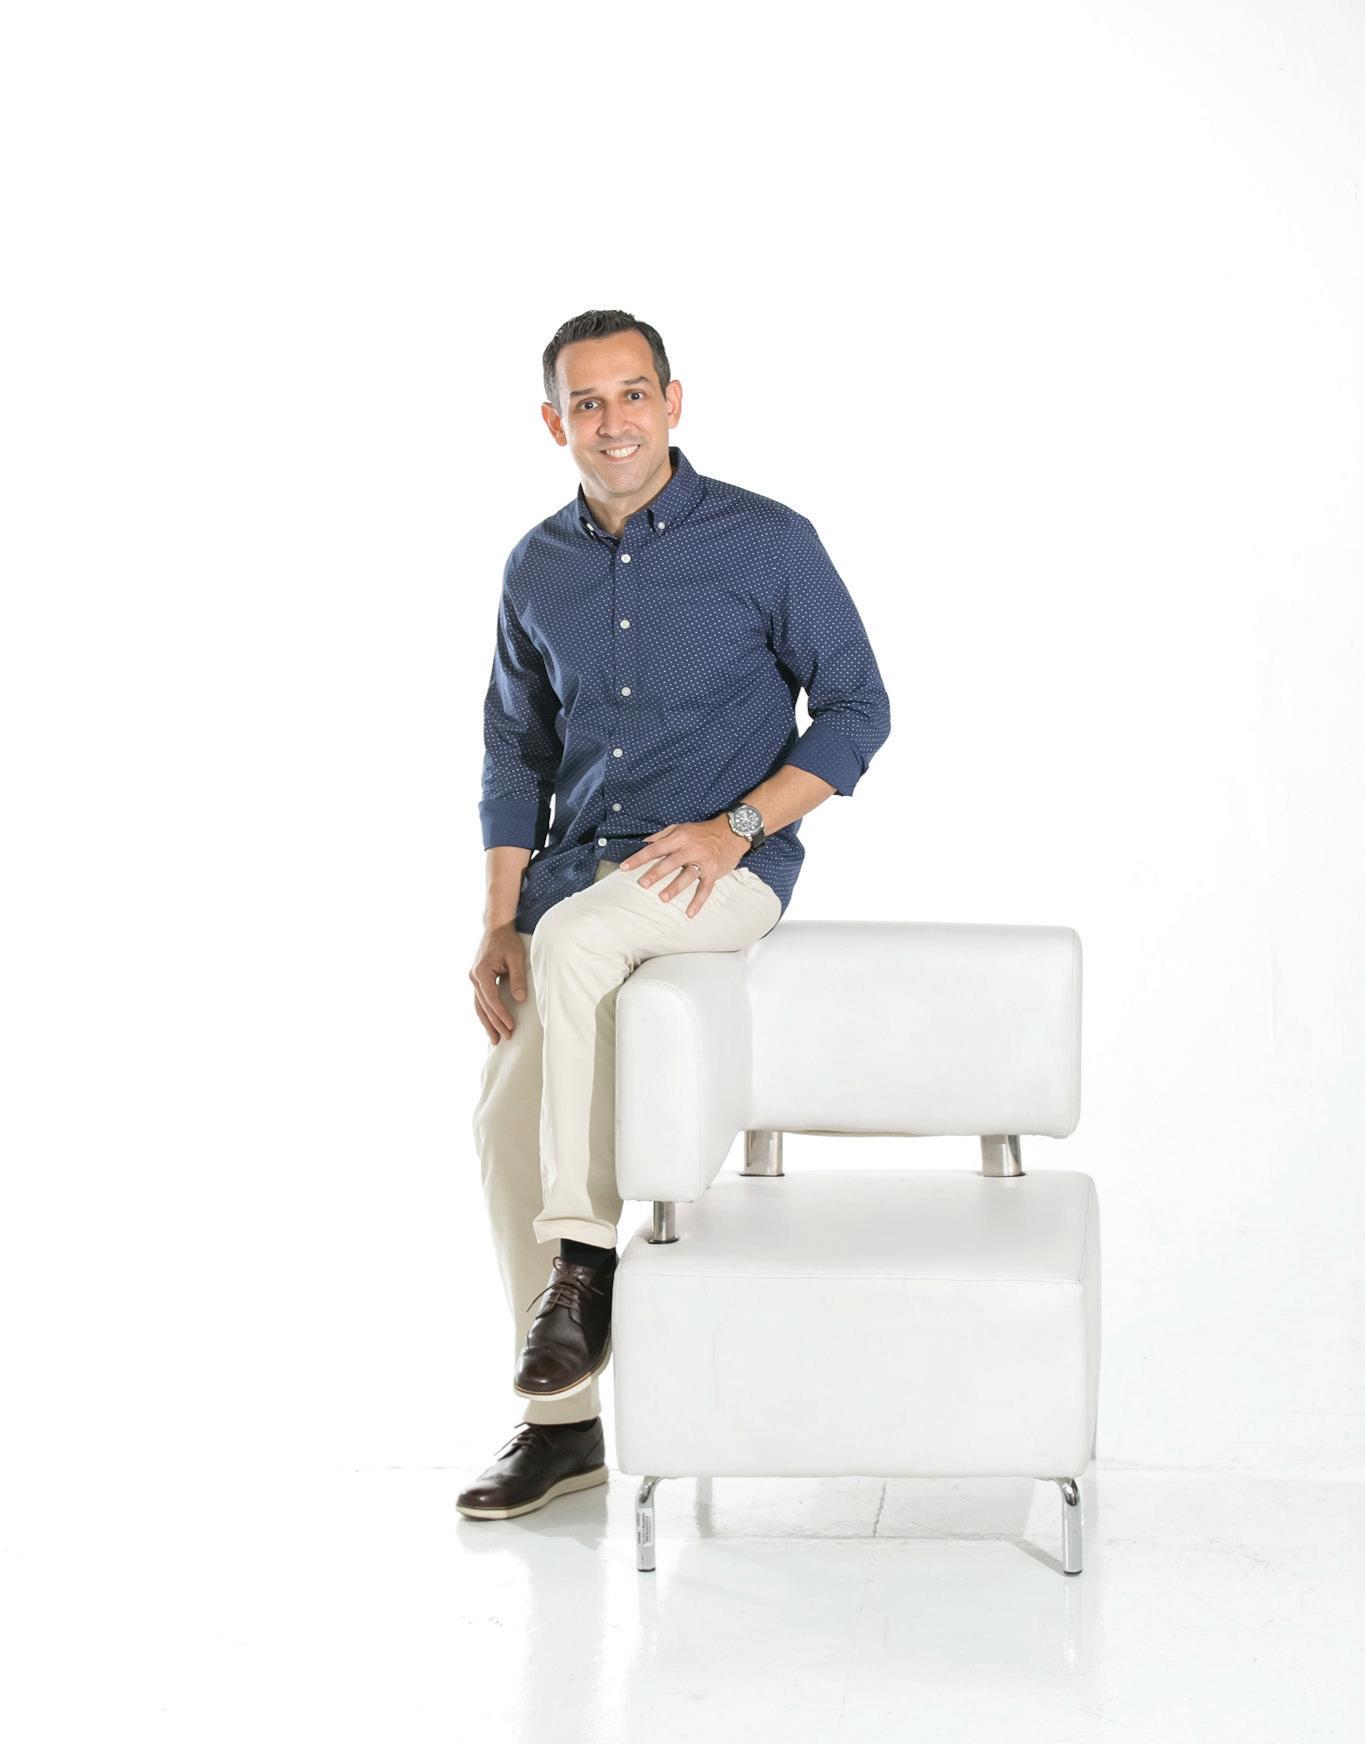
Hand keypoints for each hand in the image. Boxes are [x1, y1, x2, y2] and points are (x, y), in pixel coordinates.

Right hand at [469, 923, 527, 1043]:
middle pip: (484, 1006)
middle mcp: (474, 977)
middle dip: (494, 1024)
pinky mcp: (477, 980)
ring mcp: (473, 979)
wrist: (496, 928)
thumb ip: (518, 979)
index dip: (501, 1014)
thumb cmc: (507, 941)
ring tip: (494, 1039)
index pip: (492, 999)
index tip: (510, 1026)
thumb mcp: (516, 958)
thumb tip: (520, 999)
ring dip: (487, 1023)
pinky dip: (485, 1014)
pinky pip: (480, 1001)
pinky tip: (490, 1024)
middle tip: (505, 1038)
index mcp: (482, 972)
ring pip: (479, 1006)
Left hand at [619, 818, 745, 917]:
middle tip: (643, 884)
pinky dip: (698, 901)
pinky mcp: (714, 872)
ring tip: (662, 898)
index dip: (639, 858)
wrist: (732, 832)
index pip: (655, 848)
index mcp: (679, 837)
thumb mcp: (681, 827)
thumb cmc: (703, 831)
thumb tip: (643, 843)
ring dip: (675, 888)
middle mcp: (690, 849)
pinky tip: (690, 913)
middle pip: (670, 862)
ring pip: (687, 876)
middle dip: (656, 873)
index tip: (625, 867)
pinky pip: (705, 888)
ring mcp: (703, 861)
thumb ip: (662, 835)